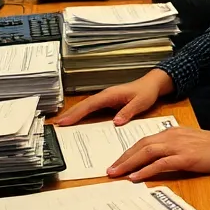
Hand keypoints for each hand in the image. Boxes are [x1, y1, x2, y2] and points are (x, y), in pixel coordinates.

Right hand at [56, 69, 172, 125]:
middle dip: (70, 114)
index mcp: (110, 95)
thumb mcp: (140, 103)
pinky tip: (77, 122)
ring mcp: (105, 99)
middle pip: (84, 105)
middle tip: (57, 124)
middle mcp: (105, 96)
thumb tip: (116, 122)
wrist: (152, 85)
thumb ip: (128, 111)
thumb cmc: (146, 92)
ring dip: (74, 114)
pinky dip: (82, 114)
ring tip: (62, 124)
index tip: (65, 121)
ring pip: (86, 106)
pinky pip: (92, 109)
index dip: (77, 113)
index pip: (90, 105)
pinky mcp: (107, 102)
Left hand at [109, 126, 209, 180]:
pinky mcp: (185, 158)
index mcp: (172, 132)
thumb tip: (159, 159)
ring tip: (116, 174)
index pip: (145, 140)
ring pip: (147, 152)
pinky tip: (136, 177)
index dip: (129, 151)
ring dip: (129, 163)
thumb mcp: (190, 142)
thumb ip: (174, 147)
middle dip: (123, 158)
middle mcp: (172, 137)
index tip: (118, 161)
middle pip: (141, 145)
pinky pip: (160, 164)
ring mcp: (178, 147)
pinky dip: (146, 170)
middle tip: (110, 170)